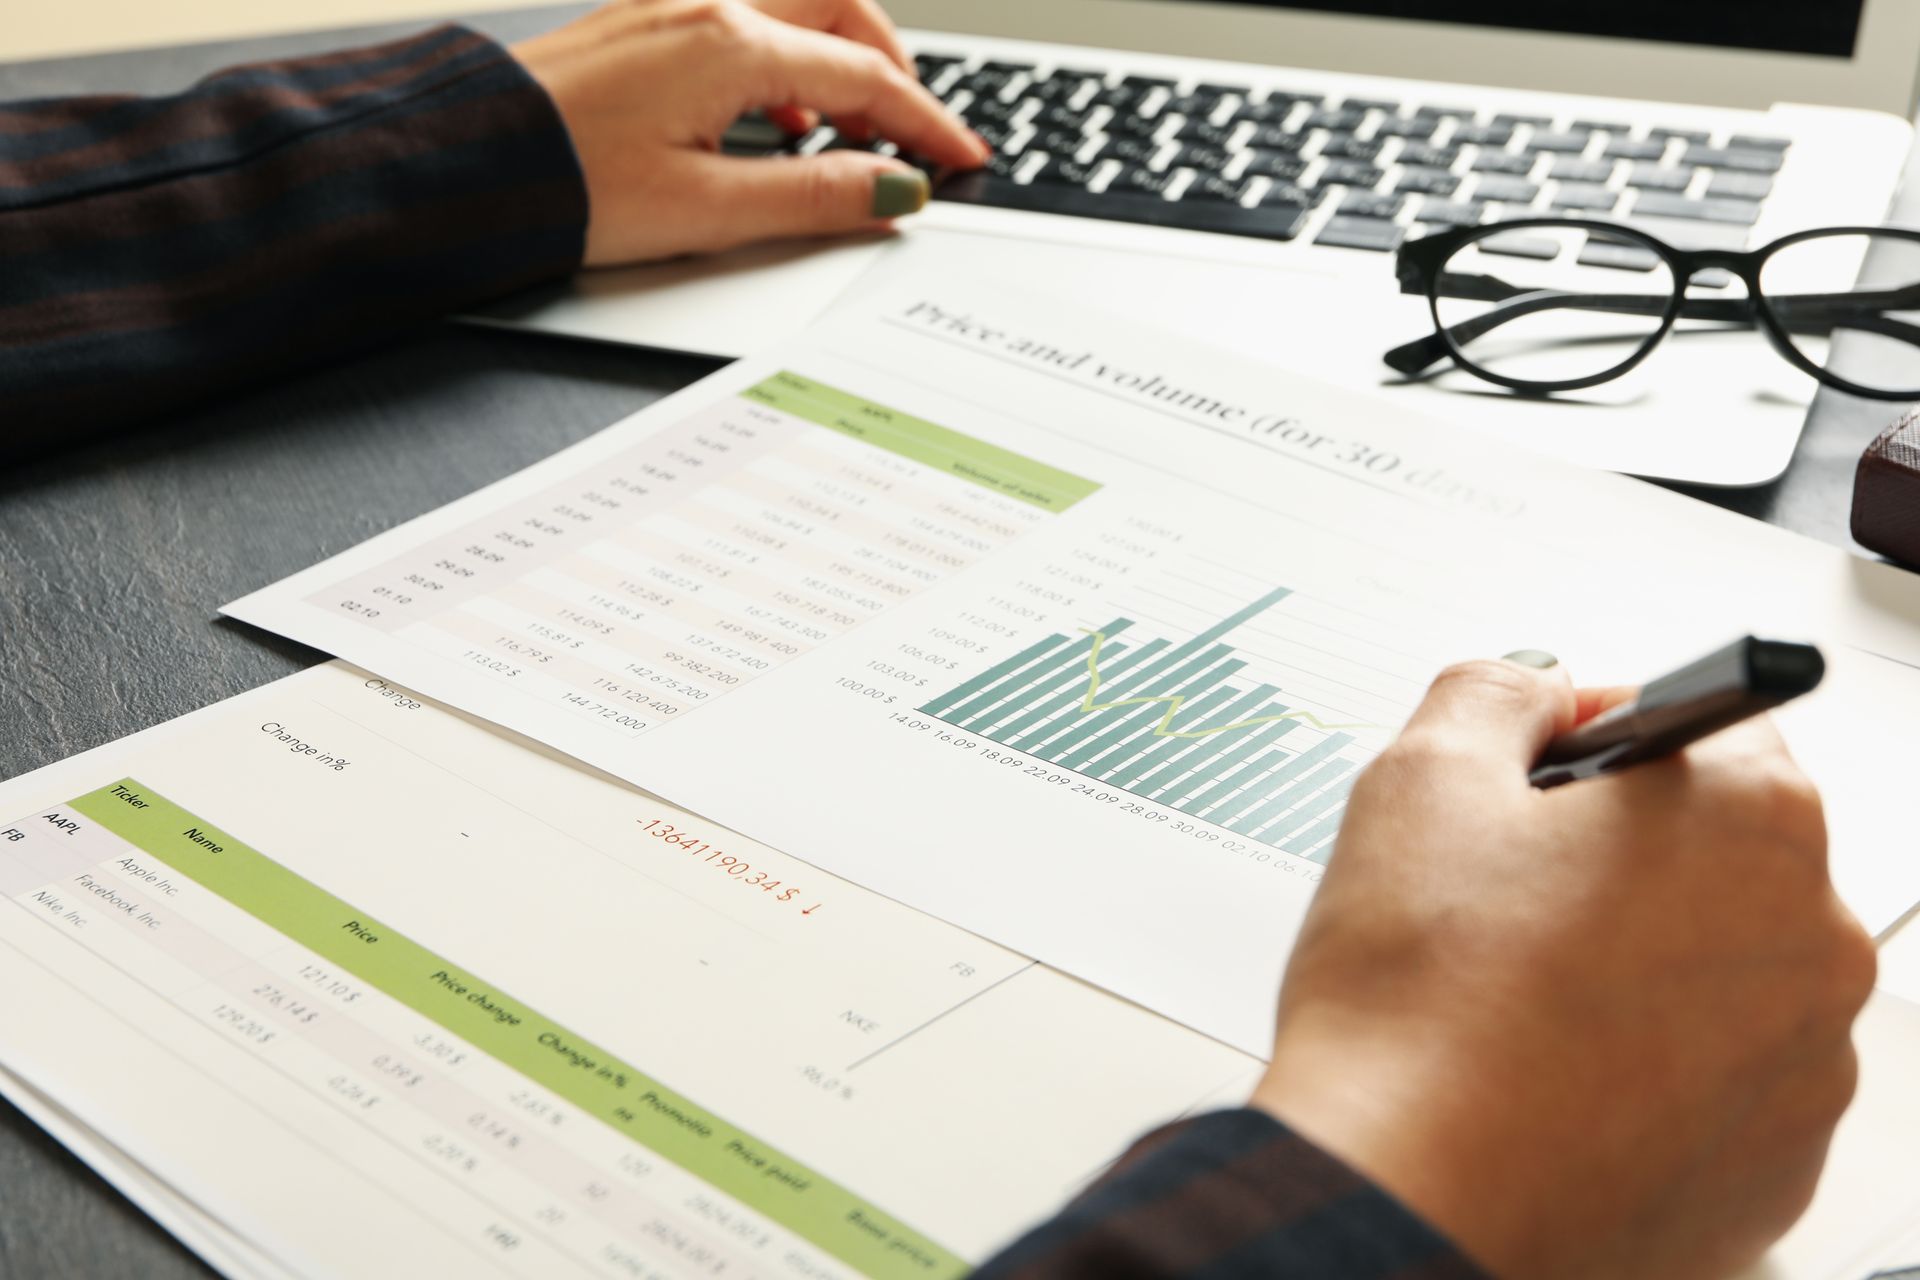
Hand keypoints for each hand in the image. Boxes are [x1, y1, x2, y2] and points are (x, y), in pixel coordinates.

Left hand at [511, 0, 988, 265]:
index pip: (865, 79)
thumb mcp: (708, 211)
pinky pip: (742, 15)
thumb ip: (813, 196)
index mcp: (732, 48)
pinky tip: (770, 116)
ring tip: (847, 131)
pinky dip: (784, 56)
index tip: (961, 160)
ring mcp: (671, 8)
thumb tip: (892, 191)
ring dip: (838, 55)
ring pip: (794, 2)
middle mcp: (706, 8)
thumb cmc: (564, 188)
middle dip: (893, 68)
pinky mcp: (642, 24)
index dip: (926, 123)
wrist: (464, 167)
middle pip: (842, 11)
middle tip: (914, 135)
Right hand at [1250, 658, 1874, 1278]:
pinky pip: (1716, 1083)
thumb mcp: (1421, 778)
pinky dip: (1646, 1068)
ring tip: (1514, 995)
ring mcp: (1803, 1069)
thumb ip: (1493, 693)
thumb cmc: (1417, 1004)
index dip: (1600, 735)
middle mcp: (1811, 944)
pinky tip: (1548, 1069)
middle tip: (1504, 893)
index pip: (1708, 724)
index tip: (1543, 769)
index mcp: (1751, 823)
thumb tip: (1529, 694)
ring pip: (1718, 972)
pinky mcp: (1771, 1170)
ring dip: (1635, 964)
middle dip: (1619, 856)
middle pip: (1718, 854)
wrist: (1404, 1190)